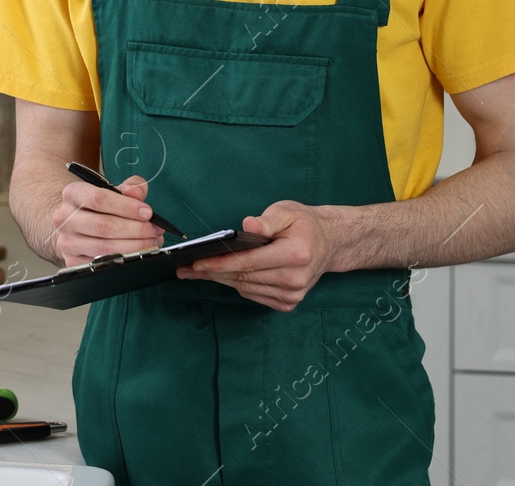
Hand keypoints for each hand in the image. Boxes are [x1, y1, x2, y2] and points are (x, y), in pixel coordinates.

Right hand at [49, 174, 164, 266]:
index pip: (99, 199)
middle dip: (136, 229)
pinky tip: (138, 253)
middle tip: (156, 230)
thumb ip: (129, 187)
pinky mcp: (71, 260)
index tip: (148, 212)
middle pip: (104, 226)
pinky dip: (124, 259)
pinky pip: (101, 263)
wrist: (72, 222)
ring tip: (152, 241)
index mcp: (73, 194)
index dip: (126, 207)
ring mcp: (67, 241)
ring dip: (134, 246)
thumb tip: (138, 193)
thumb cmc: (96, 206)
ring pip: (104, 247)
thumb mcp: (111, 190)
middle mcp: (64, 217)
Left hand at [174, 201, 338, 311]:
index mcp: (296, 255)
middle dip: (212, 272)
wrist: (330, 243)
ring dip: (220, 280)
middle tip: (185, 268)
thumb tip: (246, 226)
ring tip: (196, 271)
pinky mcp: (289, 303)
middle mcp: (295, 279)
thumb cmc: (304, 224)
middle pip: (244, 277)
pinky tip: (221, 276)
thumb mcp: (287, 212)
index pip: (250, 262)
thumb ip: (267, 221)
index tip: (197, 262)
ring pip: (246, 288)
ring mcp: (293, 295)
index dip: (221, 263)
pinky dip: (236, 285)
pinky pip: (254, 295)